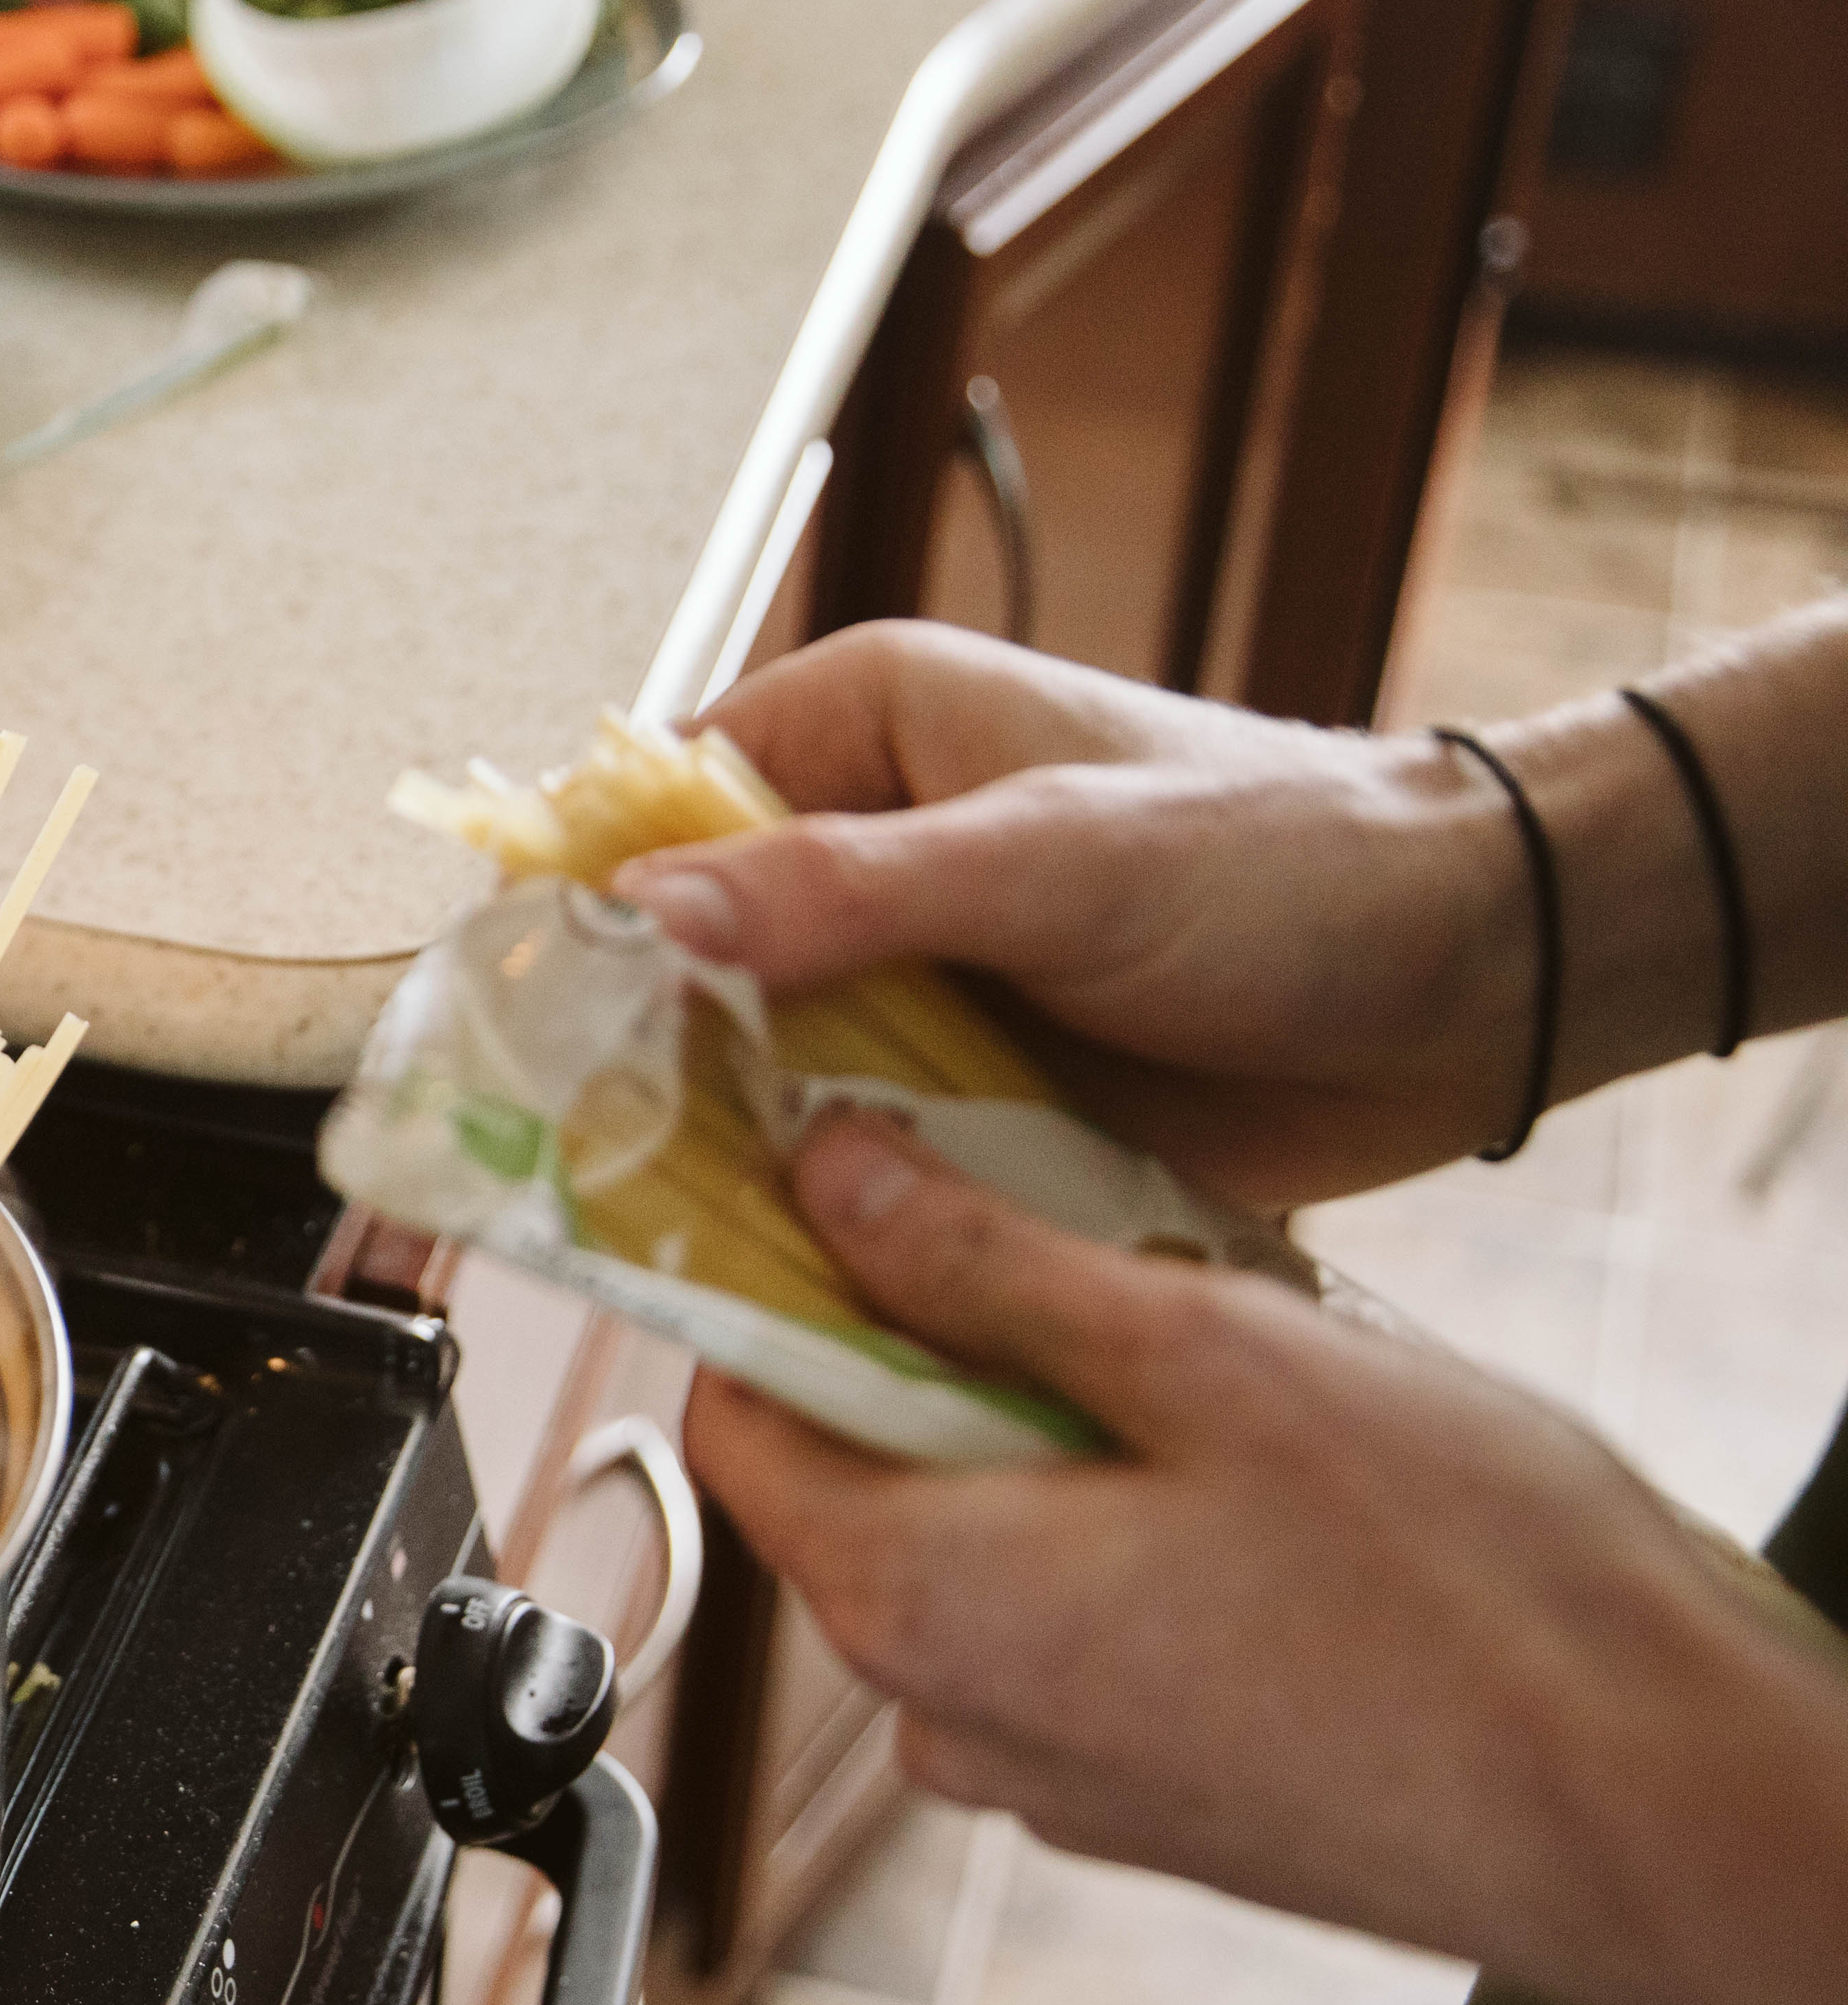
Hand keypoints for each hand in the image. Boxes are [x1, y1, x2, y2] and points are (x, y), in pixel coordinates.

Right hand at [613, 623, 1531, 1205]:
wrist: (1473, 983)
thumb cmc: (1293, 862)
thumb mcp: (1054, 856)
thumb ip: (847, 888)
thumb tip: (649, 909)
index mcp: (858, 735)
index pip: (651, 816)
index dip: (585, 917)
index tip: (531, 1025)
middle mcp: (862, 860)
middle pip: (682, 970)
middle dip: (648, 1067)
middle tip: (597, 1162)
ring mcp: (909, 991)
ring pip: (755, 1082)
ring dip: (738, 1157)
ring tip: (695, 1235)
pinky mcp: (964, 1101)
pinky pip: (854, 1165)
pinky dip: (831, 1216)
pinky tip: (802, 1269)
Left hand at [691, 1111, 1847, 2004]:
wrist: (1669, 1823)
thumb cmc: (1469, 1596)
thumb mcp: (1209, 1356)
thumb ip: (987, 1268)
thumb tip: (832, 1182)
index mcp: (913, 1604)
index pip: (736, 1420)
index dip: (778, 1292)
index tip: (855, 1192)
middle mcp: (946, 1718)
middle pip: (856, 1484)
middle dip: (944, 1353)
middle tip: (1093, 1253)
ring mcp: (1051, 1780)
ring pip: (981, 1554)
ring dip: (1060, 1441)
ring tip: (1217, 1369)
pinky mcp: (1154, 1805)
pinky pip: (1075, 1633)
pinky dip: (1125, 1537)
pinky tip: (1269, 1490)